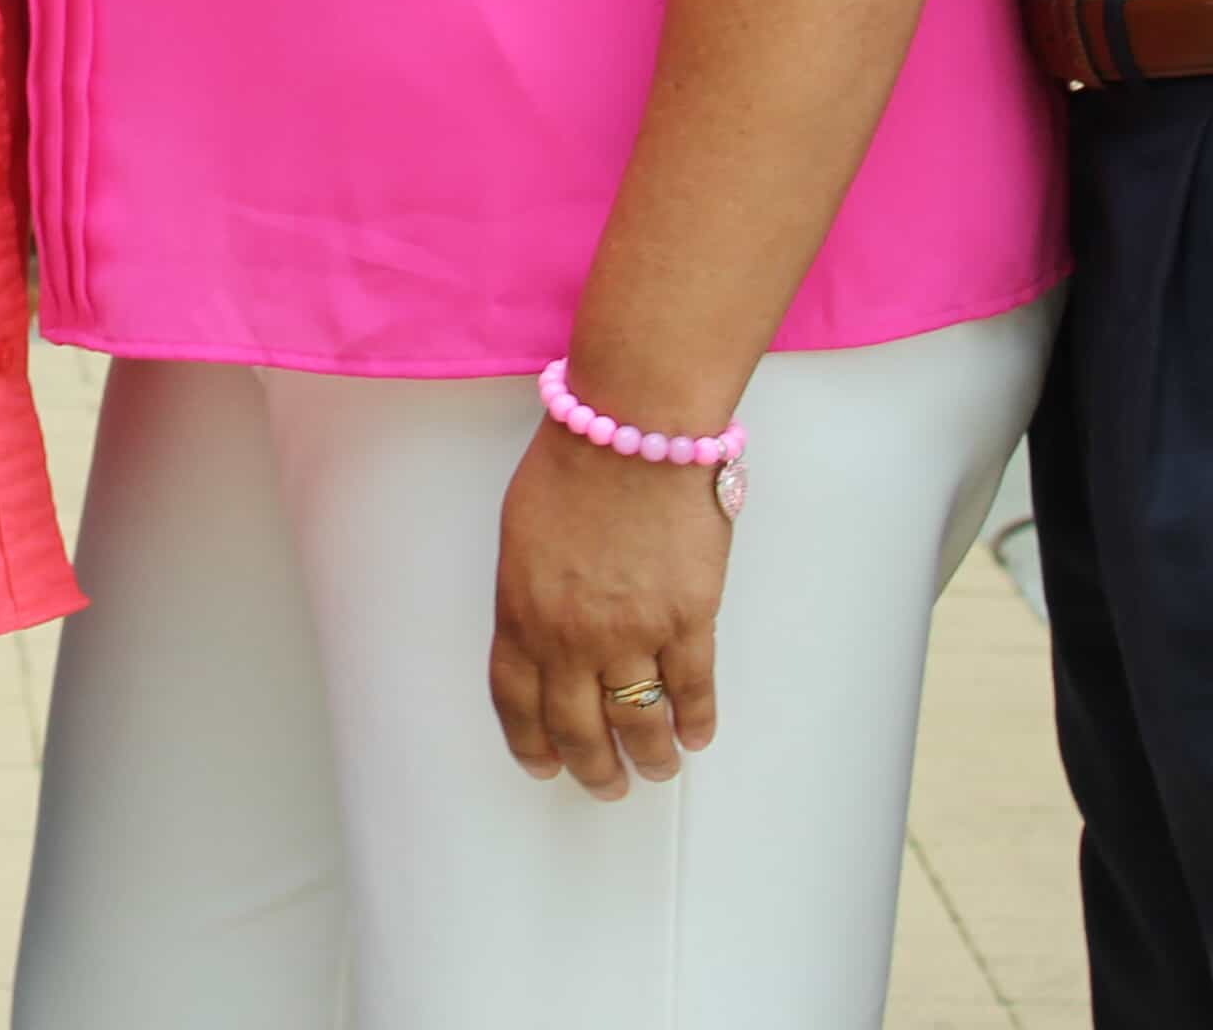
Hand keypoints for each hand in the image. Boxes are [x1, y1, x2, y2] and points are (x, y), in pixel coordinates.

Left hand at [490, 423, 733, 798]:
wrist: (634, 428)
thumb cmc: (573, 464)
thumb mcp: (521, 534)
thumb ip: (530, 595)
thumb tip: (547, 636)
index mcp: (521, 612)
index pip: (517, 703)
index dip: (531, 744)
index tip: (543, 765)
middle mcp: (572, 636)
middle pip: (578, 729)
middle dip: (592, 768)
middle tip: (605, 785)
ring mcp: (633, 633)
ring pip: (639, 722)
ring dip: (648, 757)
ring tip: (656, 770)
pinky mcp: (688, 620)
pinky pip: (692, 690)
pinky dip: (695, 720)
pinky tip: (695, 735)